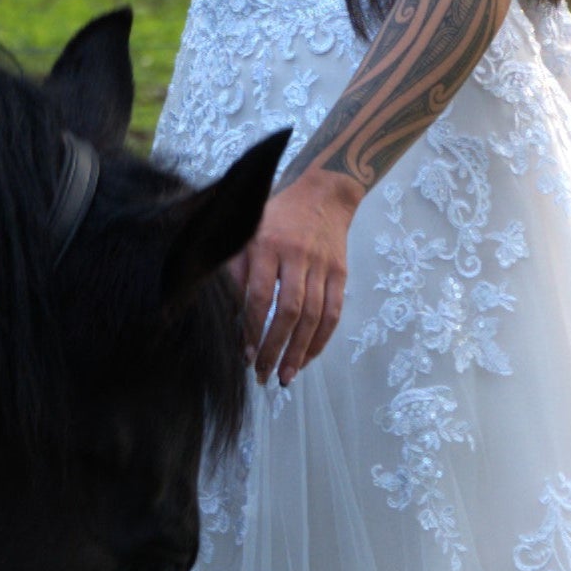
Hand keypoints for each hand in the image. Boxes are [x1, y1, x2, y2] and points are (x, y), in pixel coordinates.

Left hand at [231, 176, 354, 384]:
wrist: (323, 195)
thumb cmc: (276, 217)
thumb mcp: (246, 235)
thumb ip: (235, 271)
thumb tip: (229, 314)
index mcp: (268, 245)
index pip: (260, 295)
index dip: (253, 328)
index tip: (246, 354)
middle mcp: (297, 256)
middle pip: (289, 311)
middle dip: (275, 347)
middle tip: (263, 373)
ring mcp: (322, 266)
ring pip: (314, 316)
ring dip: (299, 351)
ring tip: (285, 375)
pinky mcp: (340, 274)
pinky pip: (333, 313)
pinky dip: (321, 339)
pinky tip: (308, 358)